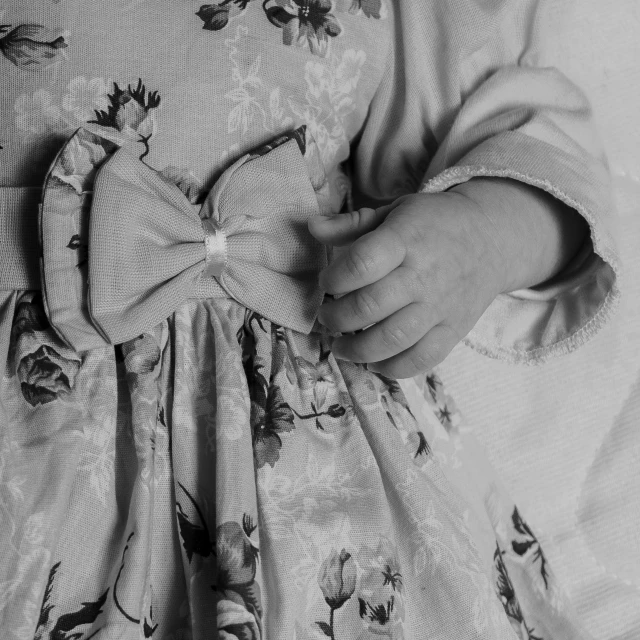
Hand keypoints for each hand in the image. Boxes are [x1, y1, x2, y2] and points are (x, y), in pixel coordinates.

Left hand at [309, 190, 506, 378]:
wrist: (493, 238)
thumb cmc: (434, 224)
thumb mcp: (394, 212)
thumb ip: (351, 224)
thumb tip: (310, 227)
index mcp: (406, 239)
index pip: (362, 264)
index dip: (334, 279)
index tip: (327, 283)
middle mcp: (424, 275)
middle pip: (370, 306)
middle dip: (336, 318)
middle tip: (327, 318)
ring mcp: (441, 306)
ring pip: (392, 339)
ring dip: (357, 349)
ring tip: (342, 345)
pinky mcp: (454, 330)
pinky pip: (422, 360)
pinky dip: (392, 367)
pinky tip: (375, 361)